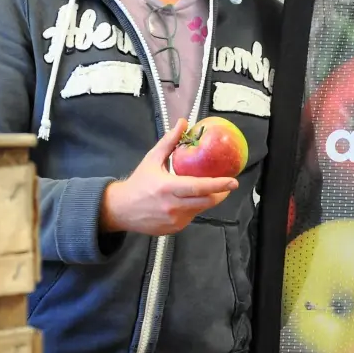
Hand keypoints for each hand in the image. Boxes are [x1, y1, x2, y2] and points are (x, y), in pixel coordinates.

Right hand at [100, 118, 238, 235]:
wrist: (120, 210)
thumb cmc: (138, 183)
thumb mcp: (152, 159)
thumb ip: (169, 142)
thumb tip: (183, 123)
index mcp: (168, 188)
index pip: (199, 187)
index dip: (218, 185)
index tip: (233, 181)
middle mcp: (172, 206)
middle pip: (206, 202)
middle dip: (220, 194)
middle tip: (228, 185)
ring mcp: (174, 220)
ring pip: (200, 210)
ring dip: (207, 200)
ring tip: (208, 190)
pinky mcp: (174, 229)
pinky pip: (191, 217)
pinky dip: (194, 208)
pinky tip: (189, 200)